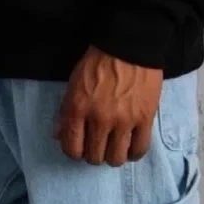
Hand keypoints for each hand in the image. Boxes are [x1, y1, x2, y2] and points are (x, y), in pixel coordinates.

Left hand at [52, 45, 163, 166]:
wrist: (128, 44)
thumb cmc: (98, 61)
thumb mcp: (74, 83)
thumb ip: (65, 111)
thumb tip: (58, 136)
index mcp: (78, 108)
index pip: (72, 148)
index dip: (74, 152)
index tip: (80, 147)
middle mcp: (100, 119)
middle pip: (94, 157)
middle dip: (93, 154)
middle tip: (98, 145)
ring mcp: (124, 120)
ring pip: (116, 158)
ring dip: (113, 156)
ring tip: (114, 147)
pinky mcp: (145, 118)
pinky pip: (140, 149)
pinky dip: (134, 153)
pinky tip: (130, 146)